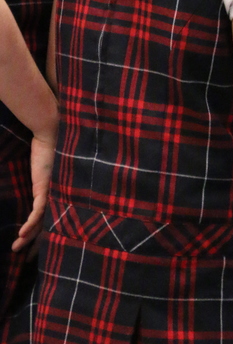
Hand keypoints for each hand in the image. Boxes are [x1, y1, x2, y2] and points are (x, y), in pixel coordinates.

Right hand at [12, 131, 55, 251]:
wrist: (50, 134)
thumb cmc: (45, 151)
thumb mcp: (39, 173)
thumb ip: (37, 186)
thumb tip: (31, 196)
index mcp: (54, 196)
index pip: (49, 222)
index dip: (40, 238)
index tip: (30, 253)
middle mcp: (55, 196)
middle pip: (47, 226)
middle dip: (36, 245)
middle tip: (25, 261)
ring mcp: (51, 193)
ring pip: (41, 222)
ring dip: (28, 237)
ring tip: (15, 249)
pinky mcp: (45, 187)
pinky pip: (38, 210)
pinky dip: (31, 223)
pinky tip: (22, 234)